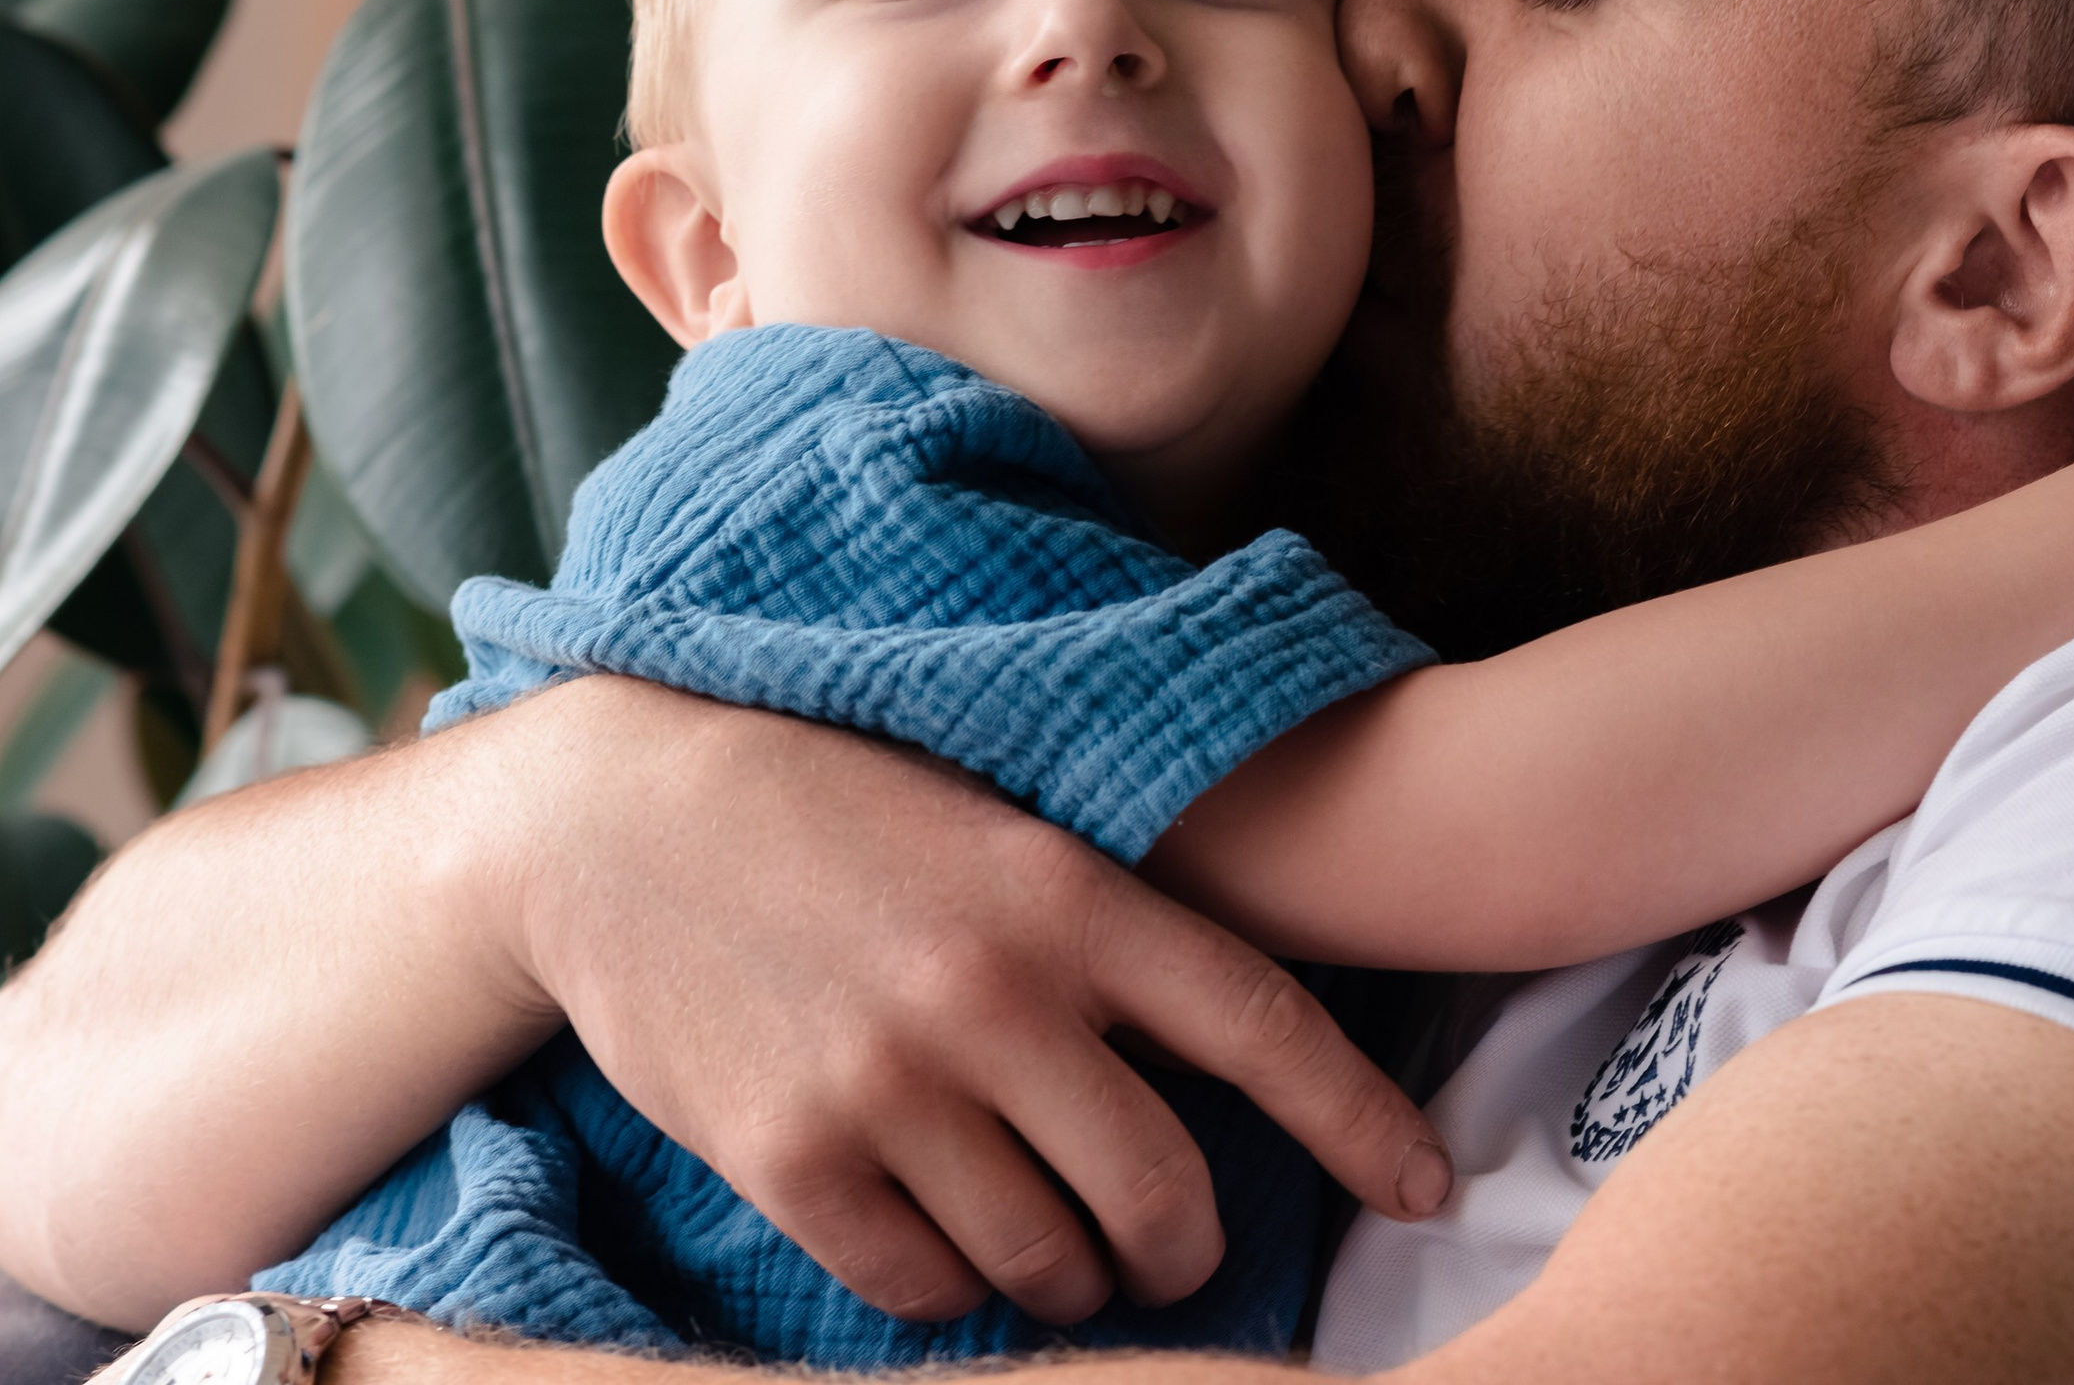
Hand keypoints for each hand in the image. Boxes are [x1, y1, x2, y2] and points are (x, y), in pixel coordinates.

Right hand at [492, 678, 1451, 1327]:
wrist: (625, 815)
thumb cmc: (833, 808)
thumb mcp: (994, 825)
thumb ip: (1099, 930)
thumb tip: (1205, 1062)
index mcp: (1065, 892)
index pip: (1260, 1023)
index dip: (1361, 1120)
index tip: (1426, 1188)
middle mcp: (994, 994)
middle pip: (1160, 1191)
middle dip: (1187, 1244)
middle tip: (1174, 1241)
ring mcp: (889, 1084)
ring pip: (1046, 1262)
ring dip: (1070, 1277)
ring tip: (1056, 1245)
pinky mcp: (790, 1158)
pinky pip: (921, 1287)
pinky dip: (950, 1284)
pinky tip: (941, 1231)